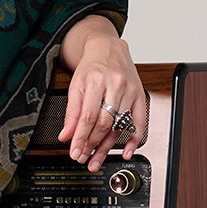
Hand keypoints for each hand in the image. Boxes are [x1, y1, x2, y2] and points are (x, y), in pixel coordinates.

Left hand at [57, 30, 147, 172]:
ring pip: (120, 125)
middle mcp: (115, 85)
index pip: (88, 117)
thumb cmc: (92, 67)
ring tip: (97, 159)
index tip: (75, 153)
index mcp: (96, 81)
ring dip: (108, 146)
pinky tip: (125, 152)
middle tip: (85, 158)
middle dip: (93, 145)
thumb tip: (66, 136)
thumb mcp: (76, 86)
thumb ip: (71, 112)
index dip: (81, 138)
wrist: (108, 48)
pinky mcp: (140, 95)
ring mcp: (130, 91)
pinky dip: (133, 139)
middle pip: (104, 123)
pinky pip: (140, 122)